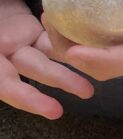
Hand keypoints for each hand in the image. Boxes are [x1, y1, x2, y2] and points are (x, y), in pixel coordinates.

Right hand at [0, 0, 93, 117]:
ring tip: (96, 76)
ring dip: (71, 65)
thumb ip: (1, 49)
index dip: (26, 97)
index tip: (53, 110)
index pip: (5, 84)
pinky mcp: (27, 27)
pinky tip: (90, 42)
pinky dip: (67, 39)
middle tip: (86, 92)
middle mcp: (0, 54)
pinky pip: (48, 35)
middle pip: (31, 70)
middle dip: (59, 81)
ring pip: (45, 54)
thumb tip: (4, 63)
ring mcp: (14, 41)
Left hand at [45, 0, 122, 80]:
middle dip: (78, 58)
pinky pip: (96, 47)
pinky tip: (56, 17)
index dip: (105, 61)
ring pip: (100, 62)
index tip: (74, 52)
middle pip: (113, 67)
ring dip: (70, 49)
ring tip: (49, 19)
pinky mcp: (121, 40)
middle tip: (52, 25)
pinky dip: (74, 39)